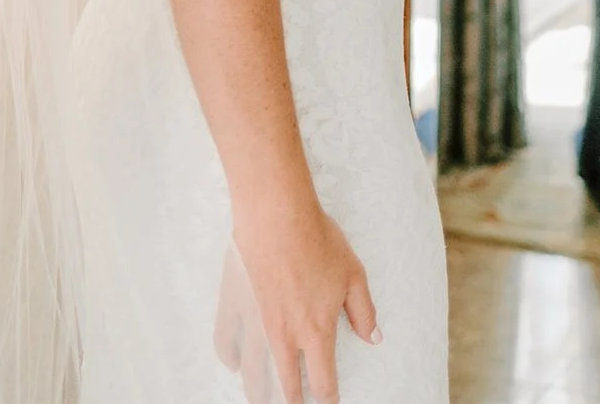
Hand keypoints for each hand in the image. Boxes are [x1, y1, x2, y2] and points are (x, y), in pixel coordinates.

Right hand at [229, 198, 378, 403]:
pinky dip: (229, 357)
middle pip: (286, 385)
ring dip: (258, 392)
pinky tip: (234, 364)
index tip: (329, 401)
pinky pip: (226, 340)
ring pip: (253, 372)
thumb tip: (373, 337)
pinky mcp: (234, 303)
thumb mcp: (353, 275)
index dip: (328, 398)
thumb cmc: (318, 240)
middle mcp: (285, 335)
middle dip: (293, 401)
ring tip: (260, 399)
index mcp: (317, 331)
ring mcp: (255, 322)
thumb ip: (364, 312)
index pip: (323, 381)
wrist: (277, 214)